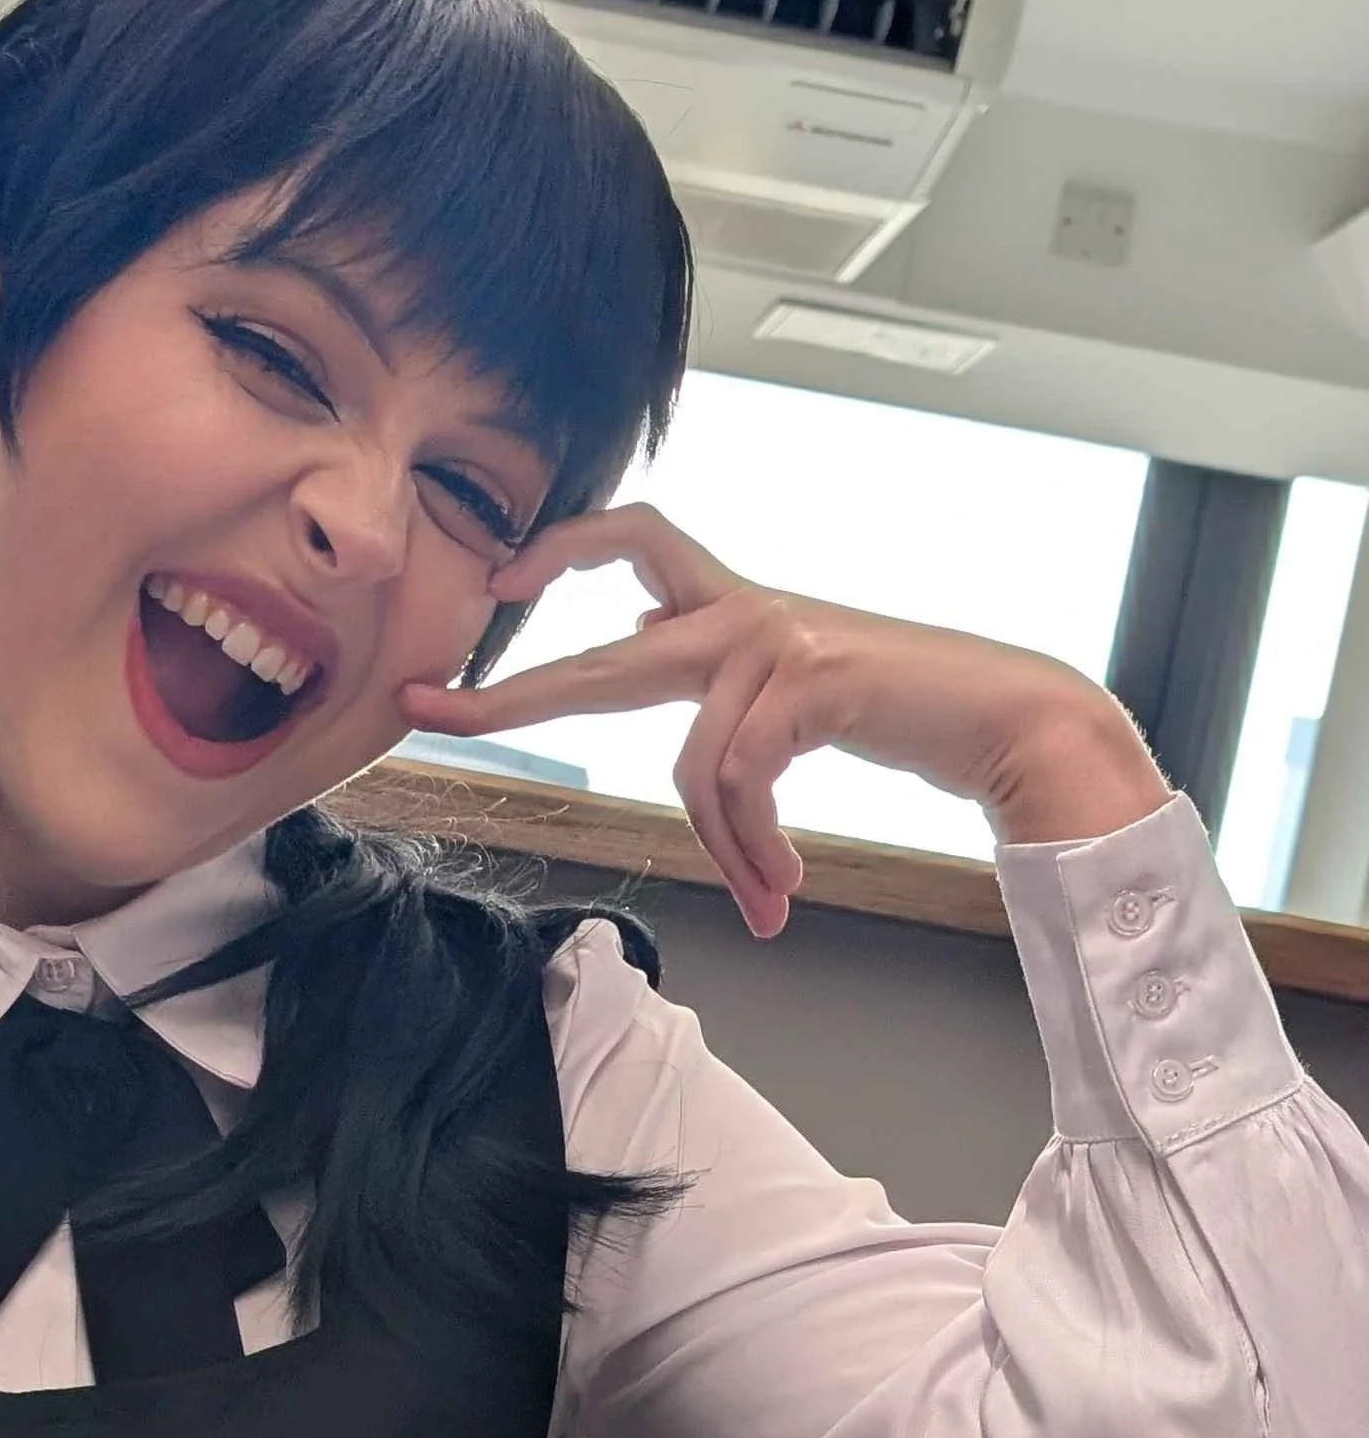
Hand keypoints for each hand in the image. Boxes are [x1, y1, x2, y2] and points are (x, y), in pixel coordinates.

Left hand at [404, 504, 1165, 937]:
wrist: (1006, 717)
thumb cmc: (902, 711)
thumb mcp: (792, 698)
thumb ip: (724, 701)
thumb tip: (662, 722)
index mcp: (732, 602)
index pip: (636, 539)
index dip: (562, 547)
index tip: (498, 578)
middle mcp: (741, 608)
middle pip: (601, 654)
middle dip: (511, 694)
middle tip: (431, 714)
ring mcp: (772, 636)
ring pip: (691, 765)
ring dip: (727, 851)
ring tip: (768, 898)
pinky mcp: (808, 676)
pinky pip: (739, 782)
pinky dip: (756, 848)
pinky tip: (785, 885)